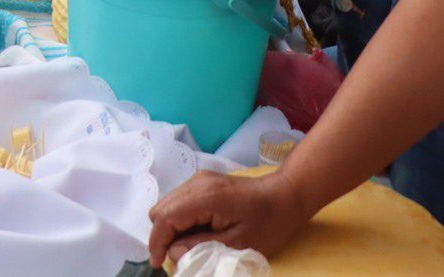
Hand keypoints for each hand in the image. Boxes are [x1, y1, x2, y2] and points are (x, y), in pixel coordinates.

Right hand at [148, 168, 309, 269]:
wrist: (286, 195)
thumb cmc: (268, 222)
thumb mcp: (238, 244)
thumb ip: (202, 248)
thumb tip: (173, 253)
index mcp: (205, 197)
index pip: (165, 218)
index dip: (158, 242)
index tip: (160, 264)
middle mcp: (197, 183)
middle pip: (161, 209)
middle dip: (164, 235)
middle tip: (180, 255)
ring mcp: (199, 179)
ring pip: (168, 204)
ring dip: (172, 227)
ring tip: (191, 245)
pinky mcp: (204, 182)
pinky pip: (180, 201)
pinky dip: (181, 218)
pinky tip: (198, 231)